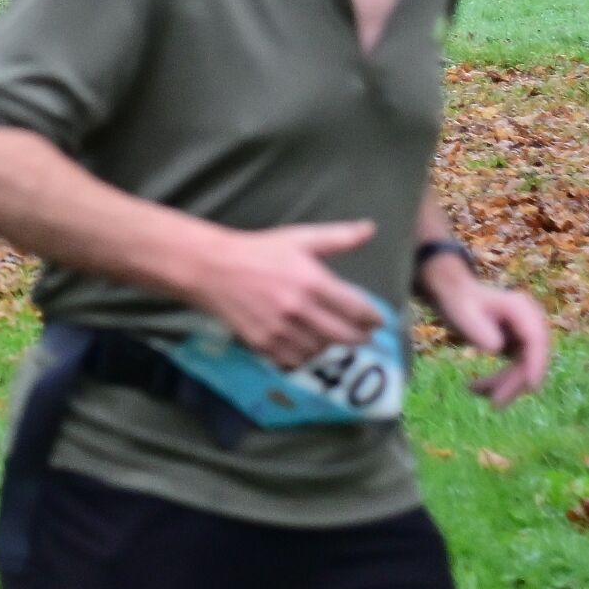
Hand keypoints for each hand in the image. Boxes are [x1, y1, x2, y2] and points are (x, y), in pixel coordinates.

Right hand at [193, 221, 387, 369]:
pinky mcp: (263, 343)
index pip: (357, 310)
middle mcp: (299, 309)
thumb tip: (371, 228)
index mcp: (312, 282)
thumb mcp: (299, 238)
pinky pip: (295, 359)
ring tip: (330, 335)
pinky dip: (305, 354)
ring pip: (321, 350)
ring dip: (330, 345)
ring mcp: (280, 329)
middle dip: (359, 337)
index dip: (373, 318)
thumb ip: (338, 237)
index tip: (376, 320)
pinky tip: (305, 343)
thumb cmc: (259, 251)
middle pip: (345, 336)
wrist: (212, 268)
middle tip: (361, 334)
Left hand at [421, 256, 551, 407]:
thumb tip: (498, 348)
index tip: (531, 386)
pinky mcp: (519, 345)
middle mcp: (530, 321)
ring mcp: (527, 334)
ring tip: (473, 391)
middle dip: (515, 382)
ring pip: (525, 368)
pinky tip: (476, 388)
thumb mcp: (462, 314)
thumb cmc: (457, 301)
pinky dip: (500, 380)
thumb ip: (478, 329)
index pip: (536, 339)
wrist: (454, 294)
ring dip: (504, 385)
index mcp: (521, 309)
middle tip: (495, 404)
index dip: (536, 363)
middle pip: (533, 358)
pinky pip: (516, 368)